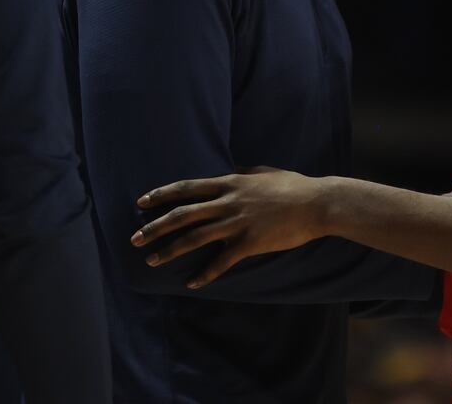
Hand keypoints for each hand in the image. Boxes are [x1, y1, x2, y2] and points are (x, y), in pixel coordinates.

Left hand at [130, 167, 327, 287]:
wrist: (317, 204)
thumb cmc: (293, 186)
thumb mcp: (263, 172)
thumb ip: (243, 172)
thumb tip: (230, 169)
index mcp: (229, 183)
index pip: (186, 188)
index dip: (161, 195)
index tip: (140, 202)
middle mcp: (228, 202)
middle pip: (182, 215)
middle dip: (154, 227)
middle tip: (134, 239)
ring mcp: (238, 223)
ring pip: (195, 238)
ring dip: (170, 250)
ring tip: (152, 261)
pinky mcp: (251, 243)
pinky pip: (222, 261)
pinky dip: (206, 273)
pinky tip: (193, 283)